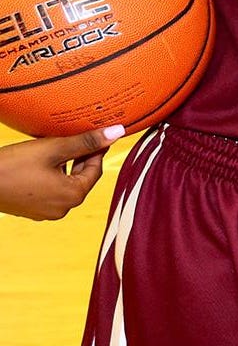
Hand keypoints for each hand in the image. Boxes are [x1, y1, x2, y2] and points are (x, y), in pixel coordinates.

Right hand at [0, 125, 123, 219]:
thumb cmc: (12, 165)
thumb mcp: (52, 149)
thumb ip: (85, 141)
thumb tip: (117, 132)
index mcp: (73, 196)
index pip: (95, 169)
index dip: (96, 149)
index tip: (94, 134)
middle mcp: (63, 209)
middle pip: (81, 178)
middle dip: (78, 158)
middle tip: (73, 138)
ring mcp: (46, 212)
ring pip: (64, 184)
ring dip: (63, 167)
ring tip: (52, 149)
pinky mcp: (31, 210)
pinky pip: (49, 191)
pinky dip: (49, 177)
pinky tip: (37, 164)